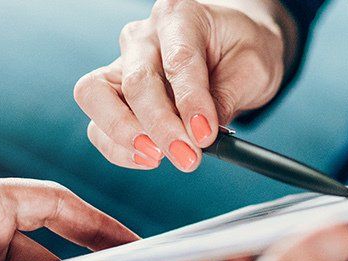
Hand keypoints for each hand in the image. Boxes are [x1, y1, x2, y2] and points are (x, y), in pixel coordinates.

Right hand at [74, 0, 292, 171]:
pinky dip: (118, 148)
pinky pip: (98, 124)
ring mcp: (122, 63)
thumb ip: (226, 98)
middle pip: (135, 81)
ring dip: (124, 136)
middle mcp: (143, 36)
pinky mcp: (113, 92)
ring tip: (158, 157)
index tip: (205, 135)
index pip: (178, 60)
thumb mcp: (252, 67)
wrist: (228, 45)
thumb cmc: (239, 48)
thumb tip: (201, 136)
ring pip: (95, 96)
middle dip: (160, 126)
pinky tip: (149, 157)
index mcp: (180, 16)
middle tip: (186, 156)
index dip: (191, 102)